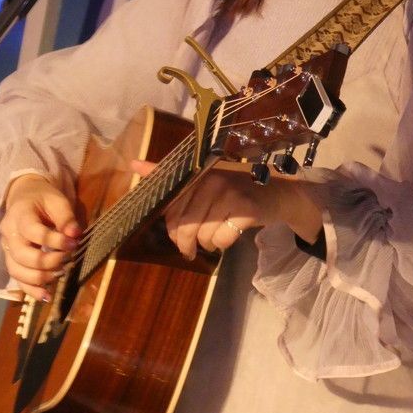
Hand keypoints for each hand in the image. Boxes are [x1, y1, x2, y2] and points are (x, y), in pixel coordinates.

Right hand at [0, 174, 82, 300]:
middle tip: (68, 258)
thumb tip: (75, 235)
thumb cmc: (43, 198)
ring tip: (61, 272)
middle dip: (48, 261)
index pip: (33, 232)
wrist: (24, 198)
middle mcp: (8, 234)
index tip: (74, 243)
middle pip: (22, 255)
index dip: (54, 241)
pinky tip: (47, 295)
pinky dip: (31, 290)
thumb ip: (66, 218)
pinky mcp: (11, 260)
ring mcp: (7, 249)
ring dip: (41, 277)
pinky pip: (17, 280)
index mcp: (19, 215)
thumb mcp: (57, 200)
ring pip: (17, 271)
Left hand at [132, 160, 321, 260]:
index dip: (173, 230)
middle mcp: (211, 180)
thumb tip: (134, 164)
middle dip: (187, 243)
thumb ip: (170, 174)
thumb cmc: (236, 187)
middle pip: (185, 226)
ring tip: (215, 235)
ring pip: (203, 235)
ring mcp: (229, 193)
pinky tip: (229, 234)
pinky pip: (221, 239)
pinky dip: (223, 244)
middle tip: (191, 249)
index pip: (171, 210)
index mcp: (197, 173)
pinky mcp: (245, 210)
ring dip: (207, 243)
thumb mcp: (204, 178)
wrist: (278, 193)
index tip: (179, 237)